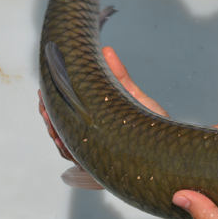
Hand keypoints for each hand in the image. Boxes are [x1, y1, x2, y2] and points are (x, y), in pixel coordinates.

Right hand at [38, 46, 169, 160]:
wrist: (173, 149)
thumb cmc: (153, 125)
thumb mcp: (134, 97)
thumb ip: (119, 76)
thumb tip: (107, 51)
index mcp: (98, 125)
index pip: (69, 117)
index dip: (53, 107)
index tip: (44, 94)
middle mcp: (95, 142)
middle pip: (63, 132)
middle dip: (50, 118)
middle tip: (44, 106)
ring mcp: (98, 156)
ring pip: (67, 147)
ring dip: (56, 134)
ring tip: (51, 123)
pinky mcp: (103, 168)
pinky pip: (81, 162)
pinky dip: (69, 151)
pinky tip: (62, 141)